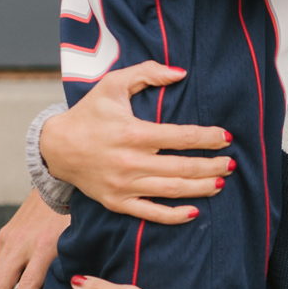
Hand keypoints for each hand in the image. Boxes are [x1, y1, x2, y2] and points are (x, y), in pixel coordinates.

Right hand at [40, 63, 232, 221]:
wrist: (57, 147)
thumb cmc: (89, 113)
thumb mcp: (113, 84)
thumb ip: (147, 73)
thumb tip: (180, 73)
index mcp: (134, 132)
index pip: (182, 136)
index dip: (209, 138)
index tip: (226, 137)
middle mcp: (131, 161)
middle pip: (183, 167)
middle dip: (212, 166)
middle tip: (231, 163)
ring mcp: (125, 185)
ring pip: (172, 191)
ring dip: (201, 188)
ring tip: (220, 183)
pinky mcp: (118, 202)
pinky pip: (151, 213)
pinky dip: (174, 215)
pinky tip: (193, 211)